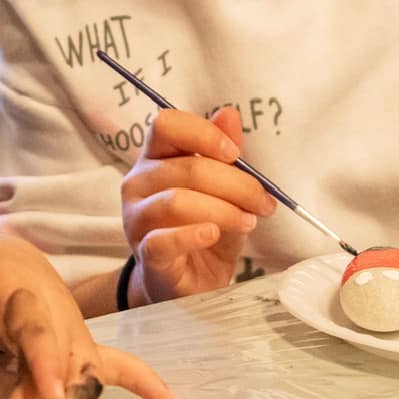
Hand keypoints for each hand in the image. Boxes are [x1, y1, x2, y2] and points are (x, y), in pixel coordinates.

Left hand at [0, 233, 177, 398]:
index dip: (45, 359)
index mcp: (14, 281)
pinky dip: (145, 383)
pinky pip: (120, 364)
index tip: (50, 394)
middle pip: (62, 364)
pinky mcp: (85, 344)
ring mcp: (75, 328)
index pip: (35, 322)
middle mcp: (55, 306)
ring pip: (86, 378)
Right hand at [121, 107, 273, 304]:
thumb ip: (224, 154)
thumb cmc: (205, 231)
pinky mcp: (145, 255)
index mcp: (155, 158)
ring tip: (247, 222)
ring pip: (177, 202)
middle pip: (185, 168)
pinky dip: (193, 235)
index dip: (203, 133)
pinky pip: (163, 240)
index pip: (166, 125)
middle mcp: (138, 183)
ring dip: (224, 211)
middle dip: (236, 184)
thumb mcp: (223, 190)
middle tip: (262, 202)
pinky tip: (213, 235)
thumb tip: (229, 114)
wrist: (190, 284)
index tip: (234, 154)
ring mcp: (136, 220)